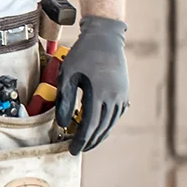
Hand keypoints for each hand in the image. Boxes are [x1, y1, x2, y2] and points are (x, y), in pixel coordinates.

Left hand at [55, 15, 128, 154]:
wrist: (105, 37)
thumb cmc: (83, 54)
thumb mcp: (68, 74)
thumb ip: (65, 100)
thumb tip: (62, 124)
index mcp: (99, 93)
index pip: (90, 125)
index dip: (81, 140)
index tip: (73, 150)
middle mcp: (114, 97)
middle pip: (102, 127)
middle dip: (90, 141)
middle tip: (79, 150)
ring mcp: (121, 95)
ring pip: (111, 123)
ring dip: (100, 135)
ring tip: (89, 142)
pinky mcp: (124, 91)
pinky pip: (117, 114)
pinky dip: (108, 124)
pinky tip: (101, 128)